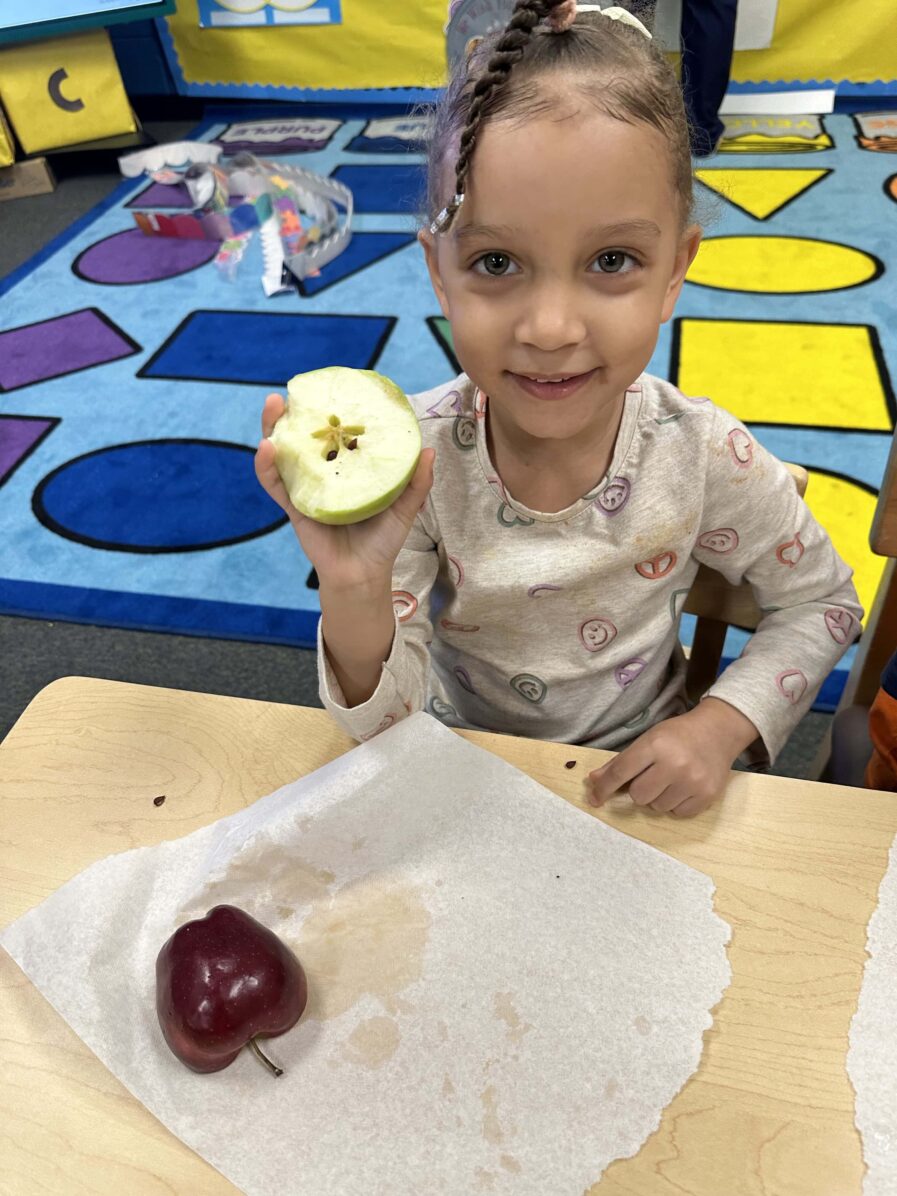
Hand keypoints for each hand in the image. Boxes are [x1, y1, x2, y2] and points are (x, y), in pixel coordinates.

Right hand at [255, 393, 434, 590]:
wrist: (363, 575)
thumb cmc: (383, 541)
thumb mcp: (404, 508)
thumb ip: (416, 481)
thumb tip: (429, 450)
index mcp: (347, 468)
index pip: (336, 433)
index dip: (330, 411)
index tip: (330, 388)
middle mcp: (323, 473)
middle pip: (304, 437)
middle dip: (294, 413)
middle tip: (292, 391)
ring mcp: (305, 487)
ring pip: (283, 453)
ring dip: (273, 428)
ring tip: (273, 405)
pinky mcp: (293, 506)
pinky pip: (275, 483)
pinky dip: (266, 466)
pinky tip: (267, 447)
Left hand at [587, 699, 758, 816]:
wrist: (718, 732)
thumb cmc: (678, 735)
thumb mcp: (648, 739)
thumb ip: (621, 761)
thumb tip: (594, 780)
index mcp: (655, 745)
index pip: (621, 772)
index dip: (604, 788)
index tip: (595, 798)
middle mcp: (674, 764)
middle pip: (638, 796)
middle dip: (639, 790)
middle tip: (651, 777)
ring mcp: (692, 782)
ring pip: (657, 807)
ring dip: (657, 798)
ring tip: (669, 780)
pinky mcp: (707, 796)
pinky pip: (677, 814)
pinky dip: (675, 804)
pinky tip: (683, 787)